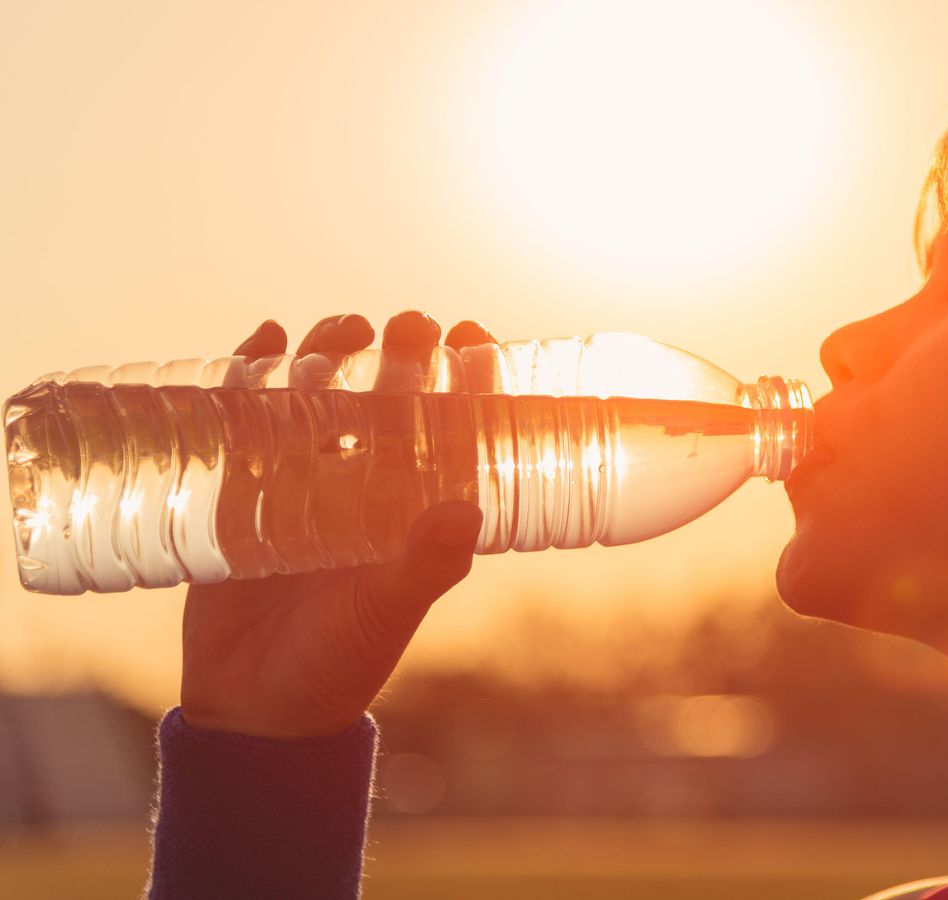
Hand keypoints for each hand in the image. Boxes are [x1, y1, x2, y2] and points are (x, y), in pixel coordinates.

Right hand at [179, 311, 498, 737]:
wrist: (253, 707)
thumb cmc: (337, 664)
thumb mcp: (386, 613)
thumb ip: (424, 566)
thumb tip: (466, 511)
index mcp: (416, 510)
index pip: (454, 428)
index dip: (469, 378)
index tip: (472, 335)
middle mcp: (368, 487)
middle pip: (389, 398)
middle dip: (402, 354)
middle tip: (410, 326)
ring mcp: (304, 482)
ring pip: (323, 396)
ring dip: (332, 353)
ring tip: (342, 332)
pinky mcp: (242, 489)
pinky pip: (248, 417)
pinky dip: (253, 374)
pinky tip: (265, 341)